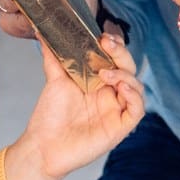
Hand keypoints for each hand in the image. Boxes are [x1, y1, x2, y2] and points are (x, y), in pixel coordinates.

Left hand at [3, 34, 143, 179]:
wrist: (42, 145)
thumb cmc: (50, 116)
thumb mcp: (55, 80)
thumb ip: (54, 57)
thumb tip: (42, 33)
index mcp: (99, 81)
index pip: (116, 58)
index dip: (115, 46)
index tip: (103, 37)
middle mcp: (111, 94)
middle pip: (129, 68)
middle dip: (121, 53)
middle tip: (107, 44)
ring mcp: (116, 110)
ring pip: (137, 87)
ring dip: (126, 74)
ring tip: (107, 73)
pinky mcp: (119, 128)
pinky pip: (137, 110)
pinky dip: (134, 96)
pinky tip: (121, 88)